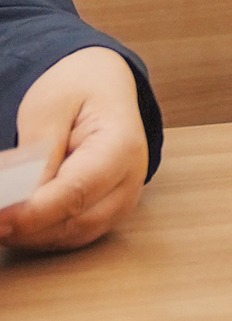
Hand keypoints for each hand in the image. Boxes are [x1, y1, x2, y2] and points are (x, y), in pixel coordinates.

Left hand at [0, 46, 148, 250]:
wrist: (104, 84)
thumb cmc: (78, 89)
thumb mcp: (49, 107)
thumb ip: (38, 153)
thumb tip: (19, 199)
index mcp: (122, 145)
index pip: (77, 191)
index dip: (32, 212)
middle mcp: (130, 179)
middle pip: (76, 222)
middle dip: (26, 229)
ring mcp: (122, 199)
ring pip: (72, 236)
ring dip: (29, 236)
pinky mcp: (106, 211)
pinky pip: (71, 235)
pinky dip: (39, 235)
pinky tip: (12, 223)